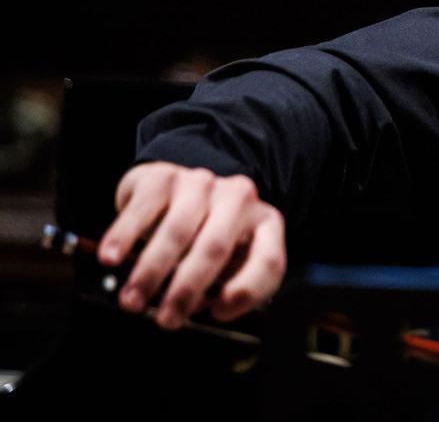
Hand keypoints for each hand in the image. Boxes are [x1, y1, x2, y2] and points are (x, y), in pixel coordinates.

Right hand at [97, 162, 285, 328]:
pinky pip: (142, 210)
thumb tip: (203, 313)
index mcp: (265, 224)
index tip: (218, 313)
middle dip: (186, 289)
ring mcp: (201, 183)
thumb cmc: (204, 237)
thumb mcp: (228, 262)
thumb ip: (224, 286)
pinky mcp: (162, 177)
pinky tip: (111, 259)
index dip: (247, 290)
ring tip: (132, 301)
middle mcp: (239, 199)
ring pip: (178, 232)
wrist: (175, 189)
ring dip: (151, 272)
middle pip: (215, 248)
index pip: (268, 261)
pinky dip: (124, 238)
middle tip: (165, 319)